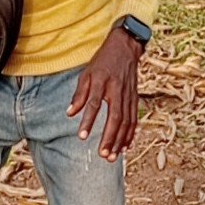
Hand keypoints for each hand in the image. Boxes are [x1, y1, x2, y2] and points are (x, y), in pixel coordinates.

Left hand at [67, 27, 142, 161]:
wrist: (125, 48)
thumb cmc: (102, 62)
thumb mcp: (86, 74)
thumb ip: (79, 95)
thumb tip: (70, 114)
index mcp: (102, 82)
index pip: (94, 104)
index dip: (88, 121)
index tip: (82, 137)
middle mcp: (117, 90)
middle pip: (115, 117)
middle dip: (109, 137)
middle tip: (102, 154)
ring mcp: (128, 95)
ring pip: (126, 122)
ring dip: (119, 140)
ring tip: (112, 156)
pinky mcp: (135, 99)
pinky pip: (134, 119)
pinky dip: (130, 134)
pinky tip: (125, 147)